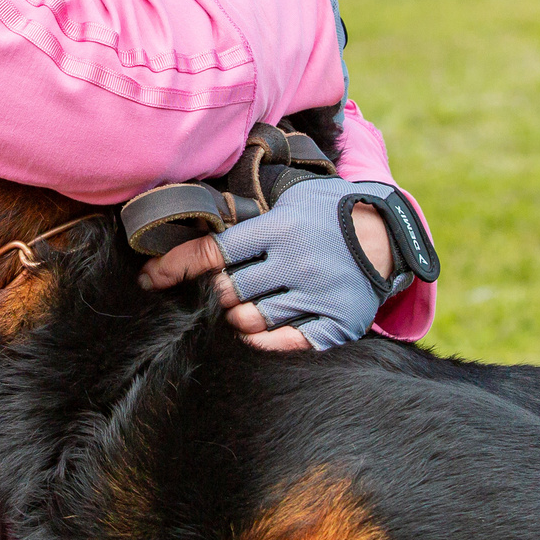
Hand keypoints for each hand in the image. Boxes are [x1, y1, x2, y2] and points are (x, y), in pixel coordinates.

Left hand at [138, 179, 408, 351]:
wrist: (391, 234)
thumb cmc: (330, 213)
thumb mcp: (294, 197)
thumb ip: (251, 211)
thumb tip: (193, 206)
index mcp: (281, 228)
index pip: (214, 252)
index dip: (175, 266)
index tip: (148, 278)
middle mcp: (297, 261)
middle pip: (230, 291)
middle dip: (217, 294)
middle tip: (220, 290)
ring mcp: (318, 294)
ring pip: (253, 319)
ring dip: (239, 317)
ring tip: (243, 307)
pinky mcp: (338, 322)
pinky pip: (288, 343)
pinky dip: (265, 341)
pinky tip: (258, 333)